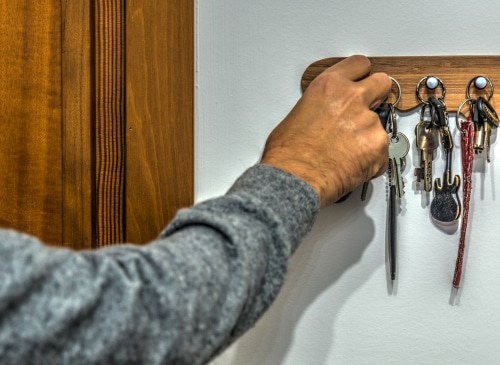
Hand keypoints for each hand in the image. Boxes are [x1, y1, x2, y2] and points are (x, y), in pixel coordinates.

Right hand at [260, 55, 391, 206]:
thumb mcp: (296, 115)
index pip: (359, 65)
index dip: (360, 75)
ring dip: (368, 136)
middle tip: (367, 109)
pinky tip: (353, 165)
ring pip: (380, 123)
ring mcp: (368, 122)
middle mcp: (352, 98)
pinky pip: (384, 151)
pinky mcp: (379, 146)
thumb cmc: (287, 154)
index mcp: (329, 86)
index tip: (361, 81)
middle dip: (377, 95)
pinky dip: (372, 159)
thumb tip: (323, 115)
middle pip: (382, 83)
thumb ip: (318, 107)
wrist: (294, 180)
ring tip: (347, 152)